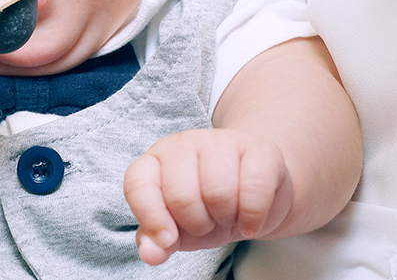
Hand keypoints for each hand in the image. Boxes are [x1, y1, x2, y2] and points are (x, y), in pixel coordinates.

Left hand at [124, 128, 292, 264]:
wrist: (256, 188)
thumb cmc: (209, 206)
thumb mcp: (178, 227)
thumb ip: (157, 239)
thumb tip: (150, 254)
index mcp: (156, 161)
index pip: (138, 185)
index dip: (152, 218)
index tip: (169, 240)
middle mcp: (183, 144)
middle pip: (182, 196)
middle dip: (198, 224)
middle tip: (209, 222)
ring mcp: (220, 141)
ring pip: (218, 192)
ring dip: (227, 218)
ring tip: (230, 215)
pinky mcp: (258, 147)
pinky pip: (254, 187)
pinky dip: (253, 215)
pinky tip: (251, 219)